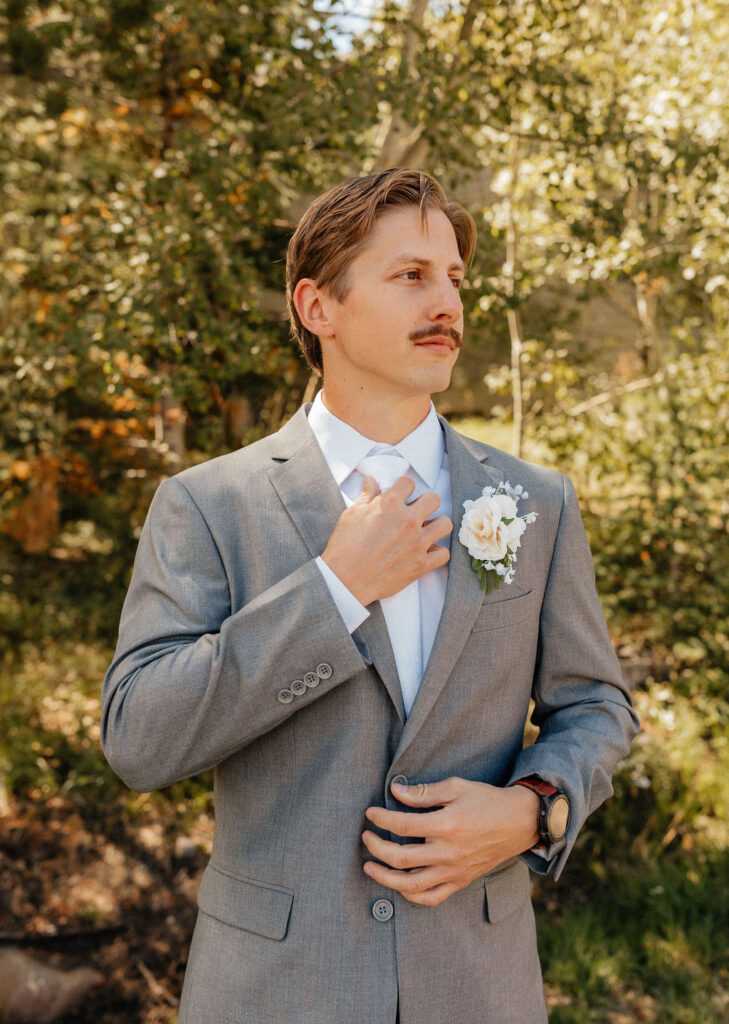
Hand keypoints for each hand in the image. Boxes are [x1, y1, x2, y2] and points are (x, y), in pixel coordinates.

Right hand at [321, 476, 451, 606]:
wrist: (345, 579)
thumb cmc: (345, 546)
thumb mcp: (352, 514)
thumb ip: (367, 495)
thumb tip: (371, 480)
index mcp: (390, 504)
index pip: (409, 482)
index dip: (403, 488)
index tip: (400, 496)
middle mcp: (408, 520)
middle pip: (433, 499)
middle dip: (424, 503)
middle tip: (414, 512)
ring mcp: (417, 543)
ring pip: (445, 524)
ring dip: (436, 525)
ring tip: (424, 530)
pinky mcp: (421, 564)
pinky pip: (443, 554)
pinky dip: (437, 552)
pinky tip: (425, 551)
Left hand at [361, 776, 538, 906]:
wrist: (519, 822)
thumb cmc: (487, 800)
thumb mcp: (456, 787)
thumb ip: (423, 792)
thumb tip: (395, 791)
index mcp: (446, 825)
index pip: (402, 825)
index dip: (381, 818)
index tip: (370, 813)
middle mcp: (448, 852)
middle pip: (400, 858)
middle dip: (376, 848)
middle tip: (366, 837)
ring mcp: (455, 871)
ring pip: (411, 885)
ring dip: (385, 878)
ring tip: (370, 867)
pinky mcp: (461, 881)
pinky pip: (431, 898)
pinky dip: (411, 895)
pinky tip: (399, 885)